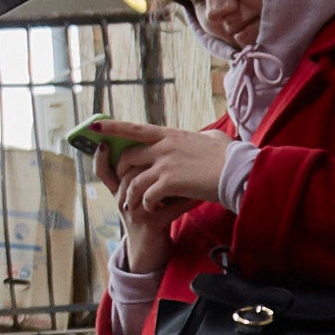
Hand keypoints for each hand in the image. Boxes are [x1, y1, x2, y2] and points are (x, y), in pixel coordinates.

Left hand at [96, 126, 223, 234]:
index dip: (112, 127)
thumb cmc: (231, 156)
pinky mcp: (170, 182)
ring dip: (131, 195)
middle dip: (121, 173)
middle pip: (128, 157)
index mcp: (171, 134)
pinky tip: (155, 209)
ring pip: (133, 180)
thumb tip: (203, 135)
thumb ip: (200, 137)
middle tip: (125, 185)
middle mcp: (164, 146)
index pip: (134, 128)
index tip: (94, 126)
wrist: (240, 172)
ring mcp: (165, 164)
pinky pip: (147, 195)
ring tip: (134, 206)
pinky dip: (148, 204)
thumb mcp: (212, 139)